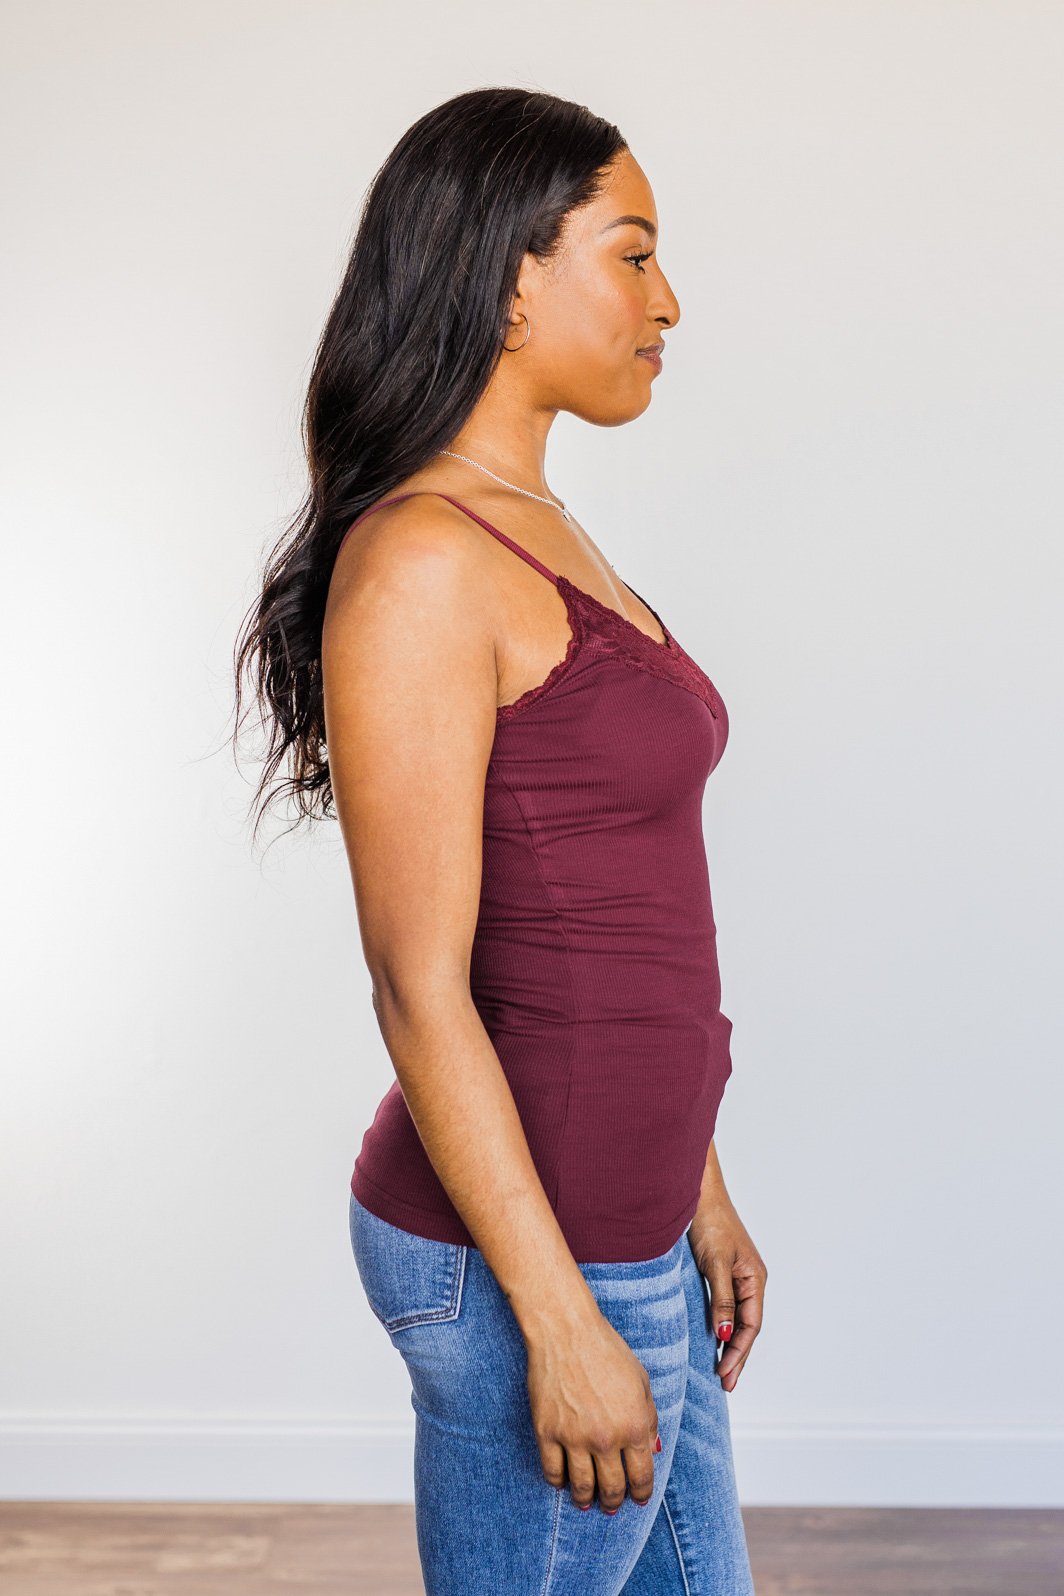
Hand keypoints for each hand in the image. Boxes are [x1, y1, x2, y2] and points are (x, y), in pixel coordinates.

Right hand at [524, 1307, 660, 1514]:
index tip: (638, 1500)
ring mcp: (574, 1438)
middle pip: (611, 1488)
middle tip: (611, 1506)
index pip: (641, 1476)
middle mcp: (606, 1438)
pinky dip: (558, 1483)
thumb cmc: (606, 1349)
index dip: (641, 1493)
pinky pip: (552, 1471)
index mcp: (634, 1425)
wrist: (566, 1330)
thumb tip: (651, 1449)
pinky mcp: (547, 1432)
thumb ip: (649, 1418)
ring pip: (581, 1487)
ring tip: (586, 1502)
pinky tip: (562, 1483)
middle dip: (613, 1502)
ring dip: (585, 1500)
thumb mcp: (640, 1380)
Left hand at [687, 1194, 766, 1392]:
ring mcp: (737, 1276)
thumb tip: (723, 1335)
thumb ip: (722, 1299)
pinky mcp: (721, 1270)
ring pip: (736, 1318)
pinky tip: (711, 1338)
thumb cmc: (709, 1221)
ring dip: (729, 1343)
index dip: (738, 1353)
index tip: (725, 1376)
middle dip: (737, 1356)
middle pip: (746, 1327)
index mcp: (755, 1279)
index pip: (750, 1326)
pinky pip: (725, 1306)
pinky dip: (720, 1325)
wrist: (696, 1191)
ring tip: (720, 1370)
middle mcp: (750, 1280)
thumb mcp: (715, 1263)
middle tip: (726, 1385)